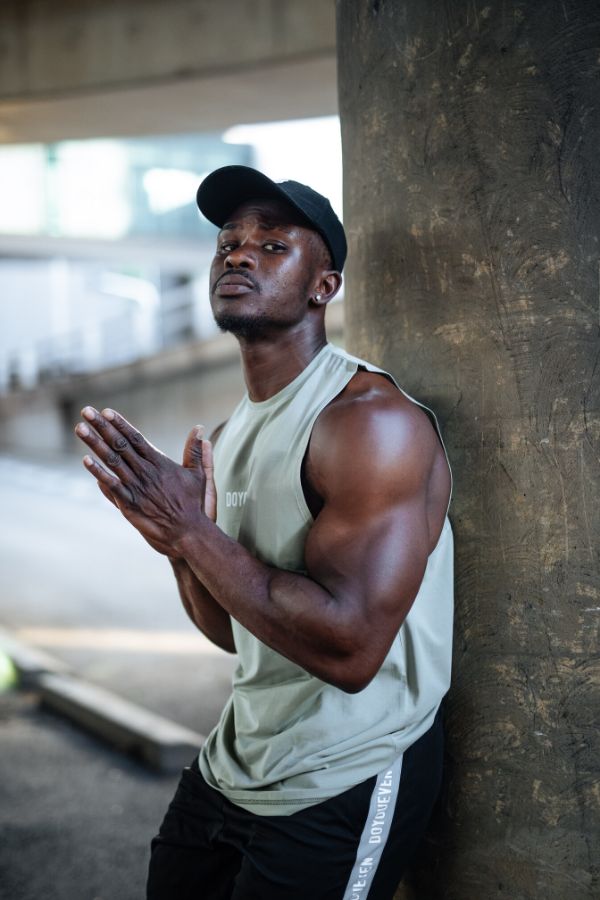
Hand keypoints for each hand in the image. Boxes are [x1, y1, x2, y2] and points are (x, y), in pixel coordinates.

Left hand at [75, 407, 215, 556]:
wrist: (187, 532)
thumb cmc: (194, 504)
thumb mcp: (198, 475)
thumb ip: (195, 451)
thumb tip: (200, 428)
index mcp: (159, 463)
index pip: (135, 438)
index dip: (120, 424)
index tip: (106, 412)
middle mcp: (145, 472)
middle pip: (119, 444)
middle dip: (102, 427)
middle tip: (86, 411)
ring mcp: (136, 487)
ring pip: (111, 461)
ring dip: (94, 444)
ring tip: (80, 429)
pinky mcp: (129, 504)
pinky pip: (110, 485)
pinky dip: (98, 472)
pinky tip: (85, 460)